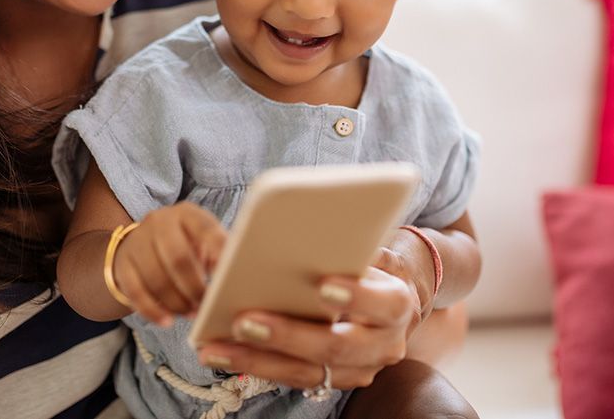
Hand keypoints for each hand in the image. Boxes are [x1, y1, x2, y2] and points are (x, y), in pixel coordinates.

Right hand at [112, 202, 226, 326]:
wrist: (140, 247)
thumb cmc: (185, 248)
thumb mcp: (202, 242)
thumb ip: (220, 254)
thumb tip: (241, 276)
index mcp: (187, 214)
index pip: (206, 230)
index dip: (219, 255)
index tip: (230, 279)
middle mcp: (160, 222)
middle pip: (178, 258)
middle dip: (194, 288)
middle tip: (205, 307)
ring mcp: (137, 241)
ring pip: (156, 278)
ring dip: (176, 303)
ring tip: (191, 314)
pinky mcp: (122, 264)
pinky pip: (135, 292)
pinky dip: (152, 311)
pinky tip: (167, 321)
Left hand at [195, 248, 423, 389]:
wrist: (391, 307)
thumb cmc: (371, 269)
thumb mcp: (372, 254)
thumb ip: (349, 249)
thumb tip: (306, 233)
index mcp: (397, 305)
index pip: (382, 303)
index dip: (356, 296)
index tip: (321, 284)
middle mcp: (383, 345)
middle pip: (336, 346)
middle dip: (287, 335)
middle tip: (244, 320)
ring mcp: (359, 369)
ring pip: (308, 371)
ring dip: (257, 360)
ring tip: (216, 347)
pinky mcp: (334, 381)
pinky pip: (293, 378)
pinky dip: (257, 367)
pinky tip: (224, 354)